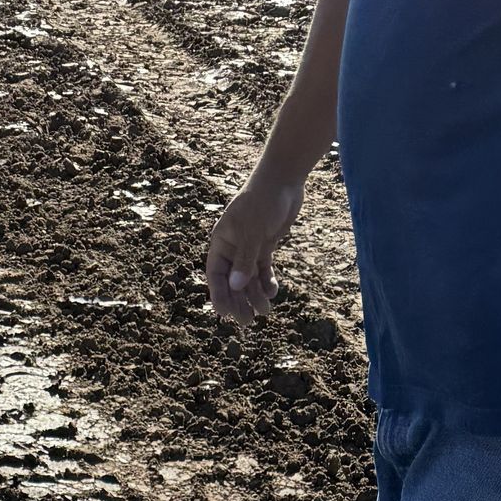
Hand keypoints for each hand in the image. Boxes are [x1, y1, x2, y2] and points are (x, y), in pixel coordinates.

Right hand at [205, 174, 304, 324]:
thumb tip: (236, 287)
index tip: (225, 314)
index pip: (215, 274)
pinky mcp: (265, 244)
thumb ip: (245, 260)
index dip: (219, 294)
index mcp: (222, 241)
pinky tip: (272, 292)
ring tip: (264, 313)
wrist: (284, 178)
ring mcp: (249, 246)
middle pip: (232, 280)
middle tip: (247, 322)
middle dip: (239, 301)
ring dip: (255, 295)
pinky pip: (263, 269)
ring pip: (249, 277)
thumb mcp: (253, 230)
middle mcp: (233, 246)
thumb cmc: (263, 199)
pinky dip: (267, 281)